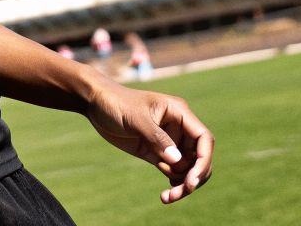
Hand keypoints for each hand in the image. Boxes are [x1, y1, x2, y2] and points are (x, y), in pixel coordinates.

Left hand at [83, 80, 214, 203]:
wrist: (96, 103)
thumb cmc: (116, 103)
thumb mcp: (135, 118)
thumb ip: (156, 138)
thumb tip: (177, 160)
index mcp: (179, 113)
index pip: (204, 139)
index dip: (204, 160)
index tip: (193, 179)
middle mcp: (179, 128)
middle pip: (199, 157)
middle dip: (194, 177)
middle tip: (179, 192)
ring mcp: (169, 142)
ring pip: (187, 168)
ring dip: (183, 184)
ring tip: (168, 198)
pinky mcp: (157, 153)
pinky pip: (173, 171)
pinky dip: (174, 183)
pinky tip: (165, 195)